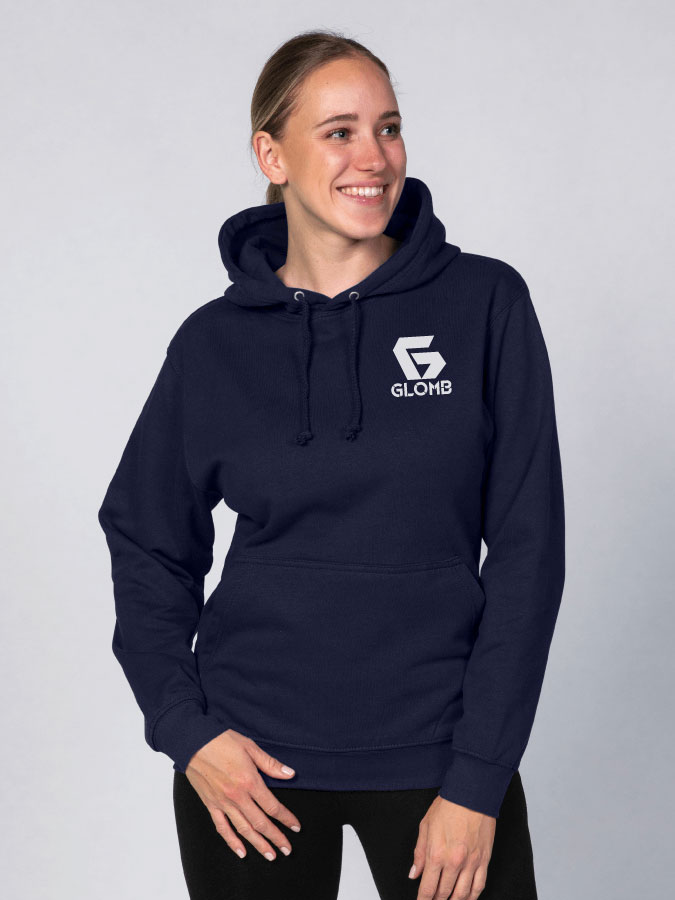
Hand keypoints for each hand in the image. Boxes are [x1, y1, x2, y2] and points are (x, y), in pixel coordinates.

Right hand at [185, 728, 301, 859]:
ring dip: (258, 844)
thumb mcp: (250, 747)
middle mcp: (237, 796)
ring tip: (270, 855)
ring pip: (243, 829)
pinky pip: (222, 828)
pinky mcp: (210, 805)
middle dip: (276, 837)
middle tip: (287, 849)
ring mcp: (223, 803)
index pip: (272, 806)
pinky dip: (232, 842)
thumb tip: (290, 774)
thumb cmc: (221, 740)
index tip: (296, 827)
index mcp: (249, 781)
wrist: (193, 742)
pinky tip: (241, 852)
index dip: (286, 818)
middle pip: (260, 823)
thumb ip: (270, 764)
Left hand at [408, 795, 495, 898]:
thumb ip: (419, 853)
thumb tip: (414, 873)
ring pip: (462, 895)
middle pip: (444, 894)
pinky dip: (472, 897)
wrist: (472, 794)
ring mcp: (471, 863)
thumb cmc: (448, 806)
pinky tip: (467, 898)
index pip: (428, 888)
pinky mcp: (484, 860)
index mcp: (436, 854)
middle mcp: (454, 862)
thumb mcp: (425, 826)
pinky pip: (479, 886)